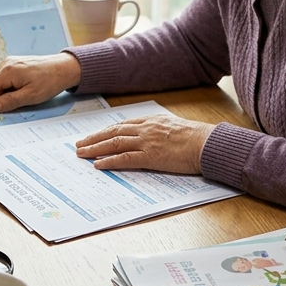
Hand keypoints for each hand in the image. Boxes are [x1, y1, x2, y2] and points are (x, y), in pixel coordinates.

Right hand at [0, 53, 81, 113]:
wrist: (64, 67)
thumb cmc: (49, 82)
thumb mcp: (30, 96)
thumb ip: (9, 102)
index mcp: (7, 72)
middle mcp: (5, 64)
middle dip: (0, 97)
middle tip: (21, 97)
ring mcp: (8, 63)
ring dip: (6, 92)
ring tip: (26, 90)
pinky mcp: (13, 64)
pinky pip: (3, 80)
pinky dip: (9, 86)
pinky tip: (25, 85)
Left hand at [74, 115, 215, 173]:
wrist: (206, 143)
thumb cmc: (195, 137)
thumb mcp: (173, 126)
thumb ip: (158, 129)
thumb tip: (151, 134)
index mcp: (150, 121)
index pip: (122, 125)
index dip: (105, 131)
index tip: (94, 136)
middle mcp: (145, 129)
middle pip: (113, 132)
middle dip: (94, 138)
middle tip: (79, 144)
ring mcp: (146, 142)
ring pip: (114, 143)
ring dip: (95, 149)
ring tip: (82, 154)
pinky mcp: (150, 156)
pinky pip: (125, 158)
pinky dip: (109, 161)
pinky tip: (98, 164)